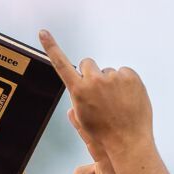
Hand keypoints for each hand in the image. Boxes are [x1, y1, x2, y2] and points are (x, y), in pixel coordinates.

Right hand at [39, 30, 153, 158]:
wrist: (128, 141)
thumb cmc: (104, 135)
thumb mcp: (84, 120)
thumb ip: (78, 105)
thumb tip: (74, 102)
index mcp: (78, 91)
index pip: (61, 64)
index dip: (51, 47)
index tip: (43, 33)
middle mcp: (94, 80)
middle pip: (88, 64)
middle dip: (92, 73)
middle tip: (100, 91)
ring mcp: (113, 77)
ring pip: (108, 72)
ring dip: (111, 82)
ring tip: (117, 102)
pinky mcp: (130, 76)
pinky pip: (125, 73)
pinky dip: (126, 82)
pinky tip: (128, 97)